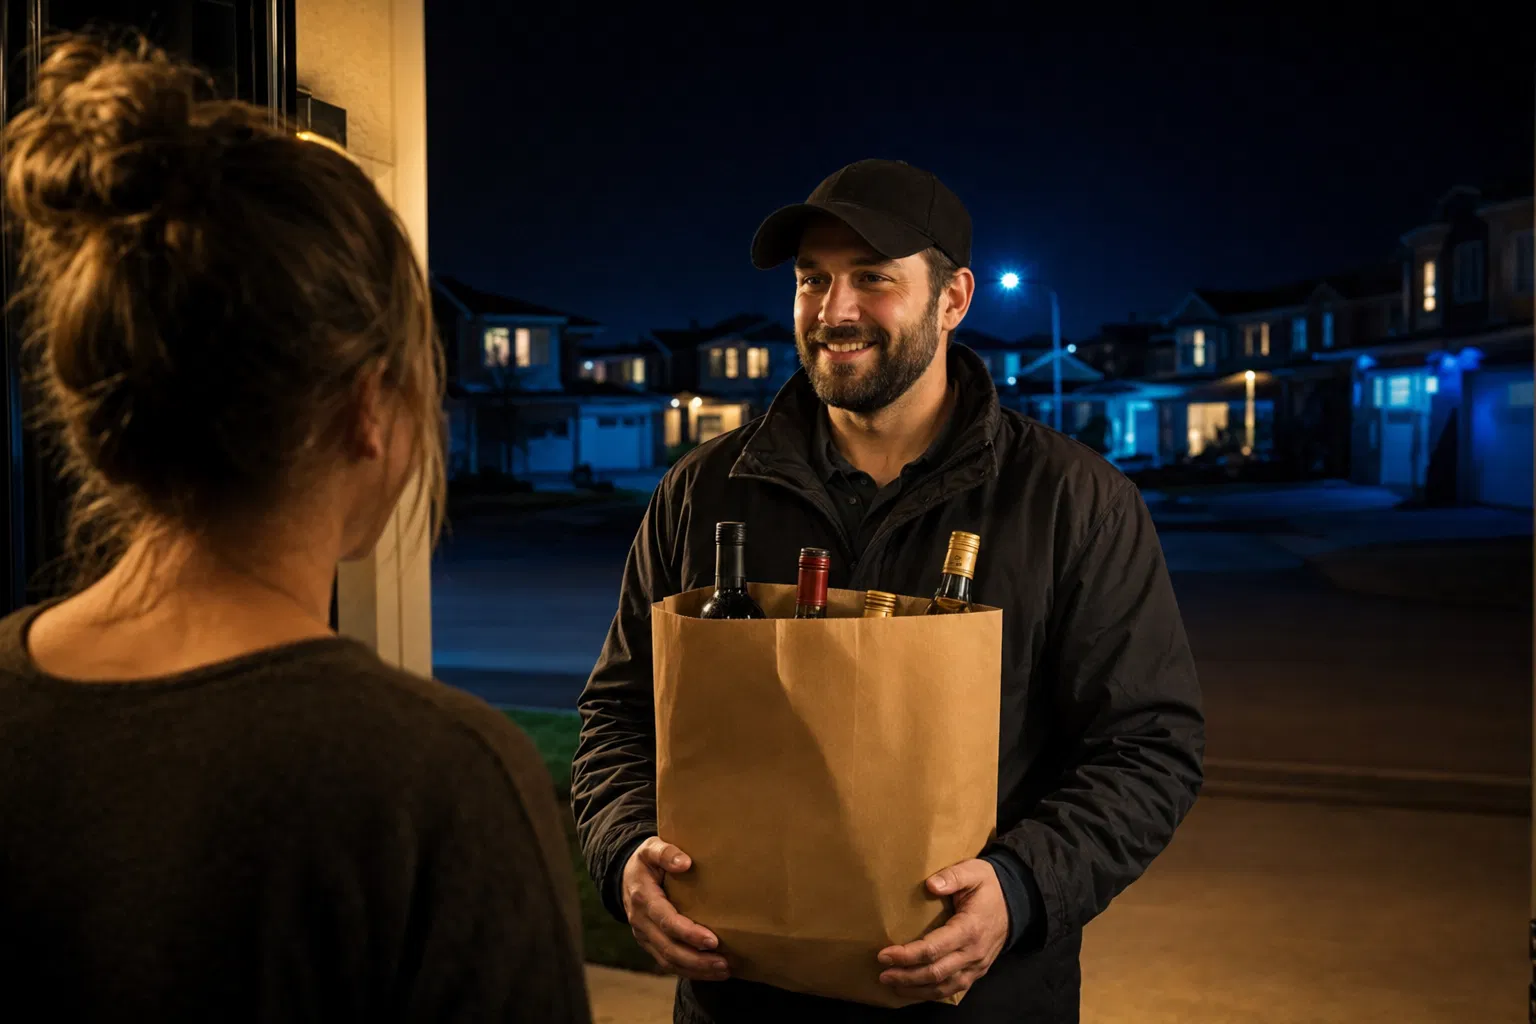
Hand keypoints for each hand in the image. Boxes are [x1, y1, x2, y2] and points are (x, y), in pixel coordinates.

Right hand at [621, 837, 728, 981]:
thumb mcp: (651, 848)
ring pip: (668, 961)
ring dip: (696, 969)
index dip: (689, 933)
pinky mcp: (650, 944)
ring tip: (723, 970)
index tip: (713, 940)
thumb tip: (685, 863)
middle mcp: (641, 922)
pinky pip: (667, 963)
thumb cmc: (646, 861)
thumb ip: (666, 853)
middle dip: (697, 959)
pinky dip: (689, 971)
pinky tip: (709, 972)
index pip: (666, 921)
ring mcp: (643, 936)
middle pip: (668, 948)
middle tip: (724, 963)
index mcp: (643, 899)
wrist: (625, 876)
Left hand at [876, 859, 1008, 1001]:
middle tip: (882, 974)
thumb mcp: (973, 871)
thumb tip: (931, 885)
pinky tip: (914, 990)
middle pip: (935, 973)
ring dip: (916, 989)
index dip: (907, 955)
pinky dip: (932, 994)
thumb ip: (953, 877)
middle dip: (906, 976)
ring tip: (893, 984)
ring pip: (944, 987)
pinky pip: (953, 989)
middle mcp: (973, 953)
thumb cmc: (989, 886)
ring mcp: (977, 966)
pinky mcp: (977, 971)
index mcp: (970, 928)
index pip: (933, 949)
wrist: (1017, 902)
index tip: (884, 954)